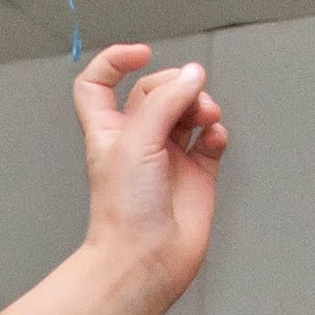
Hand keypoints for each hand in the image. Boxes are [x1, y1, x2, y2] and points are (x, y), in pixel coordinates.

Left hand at [74, 45, 227, 314]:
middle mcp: (138, 141)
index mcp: (109, 130)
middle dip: (176, 85)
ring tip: (205, 118)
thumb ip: (165, 101)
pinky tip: (212, 138)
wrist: (146, 260)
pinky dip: (215, 131)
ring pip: (188, 110)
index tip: (141, 54)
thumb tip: (192, 75)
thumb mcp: (136, 141)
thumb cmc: (124, 214)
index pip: (99, 83)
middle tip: (187, 99)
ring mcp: (168, 157)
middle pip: (158, 90)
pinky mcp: (196, 175)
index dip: (116, 61)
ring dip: (200, 105)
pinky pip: (210, 138)